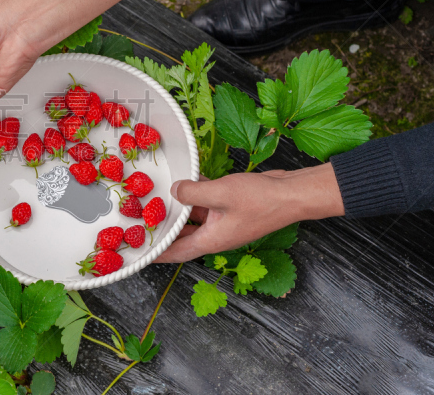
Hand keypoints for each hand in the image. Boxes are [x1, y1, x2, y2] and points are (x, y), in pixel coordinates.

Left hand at [153, 163, 344, 262]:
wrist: (293, 194)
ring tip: (157, 200)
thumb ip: (193, 193)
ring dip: (179, 209)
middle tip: (142, 222)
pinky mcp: (231, 209)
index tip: (141, 254)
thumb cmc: (262, 200)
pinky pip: (207, 204)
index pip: (177, 252)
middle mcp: (217, 235)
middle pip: (183, 235)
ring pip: (195, 218)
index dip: (158, 254)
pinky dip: (197, 195)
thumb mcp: (220, 193)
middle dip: (164, 230)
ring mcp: (225, 222)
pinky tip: (187, 180)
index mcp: (212, 240)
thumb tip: (174, 191)